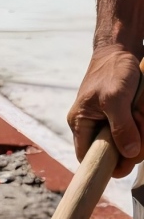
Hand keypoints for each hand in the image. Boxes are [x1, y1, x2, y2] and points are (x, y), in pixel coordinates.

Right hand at [67, 46, 143, 177]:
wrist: (119, 48)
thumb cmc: (113, 71)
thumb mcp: (117, 99)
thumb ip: (122, 127)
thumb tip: (130, 154)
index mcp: (80, 123)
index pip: (86, 157)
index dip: (103, 166)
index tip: (123, 169)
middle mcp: (88, 125)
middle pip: (106, 151)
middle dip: (126, 149)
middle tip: (142, 142)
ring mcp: (102, 120)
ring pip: (120, 141)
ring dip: (136, 135)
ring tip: (142, 117)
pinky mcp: (115, 114)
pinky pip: (127, 129)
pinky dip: (139, 126)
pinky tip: (142, 116)